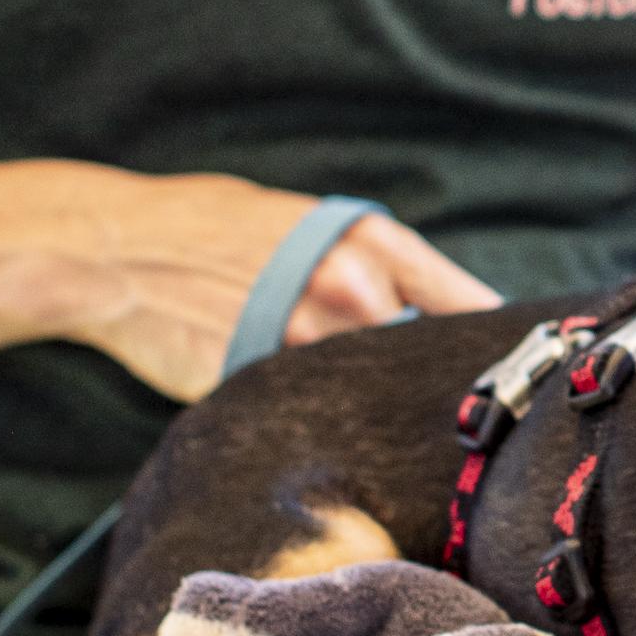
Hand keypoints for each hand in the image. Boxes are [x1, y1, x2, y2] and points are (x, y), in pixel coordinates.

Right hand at [78, 171, 498, 401]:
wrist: (118, 249)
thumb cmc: (213, 225)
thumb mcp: (306, 220)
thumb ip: (369, 261)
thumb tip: (423, 306)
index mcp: (371, 244)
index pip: (462, 301)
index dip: (489, 337)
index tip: (517, 360)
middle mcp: (351, 292)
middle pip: (418, 356)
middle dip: (423, 375)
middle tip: (432, 394)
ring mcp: (308, 342)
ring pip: (368, 389)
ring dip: (373, 403)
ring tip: (363, 408)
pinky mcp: (266, 383)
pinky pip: (314, 410)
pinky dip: (319, 415)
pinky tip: (309, 413)